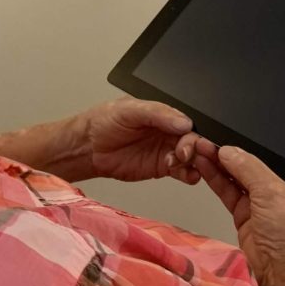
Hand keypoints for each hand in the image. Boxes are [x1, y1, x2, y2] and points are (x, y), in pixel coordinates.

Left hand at [82, 97, 202, 183]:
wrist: (89, 146)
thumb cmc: (105, 121)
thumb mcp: (130, 110)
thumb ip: (157, 113)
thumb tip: (183, 121)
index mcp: (165, 113)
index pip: (189, 120)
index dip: (195, 129)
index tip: (193, 136)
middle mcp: (169, 131)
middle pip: (194, 139)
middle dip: (195, 147)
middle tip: (184, 152)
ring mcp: (167, 149)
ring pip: (192, 157)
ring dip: (193, 162)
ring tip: (179, 162)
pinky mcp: (163, 168)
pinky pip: (183, 172)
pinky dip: (190, 175)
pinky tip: (188, 175)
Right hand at [192, 143, 284, 285]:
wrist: (284, 280)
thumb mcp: (273, 194)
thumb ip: (250, 169)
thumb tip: (230, 151)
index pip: (267, 156)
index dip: (245, 146)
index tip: (223, 136)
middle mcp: (279, 192)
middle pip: (249, 166)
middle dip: (227, 153)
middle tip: (206, 140)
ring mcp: (261, 206)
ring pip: (236, 178)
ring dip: (217, 164)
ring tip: (199, 149)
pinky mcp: (246, 218)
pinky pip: (229, 193)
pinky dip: (215, 179)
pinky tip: (205, 166)